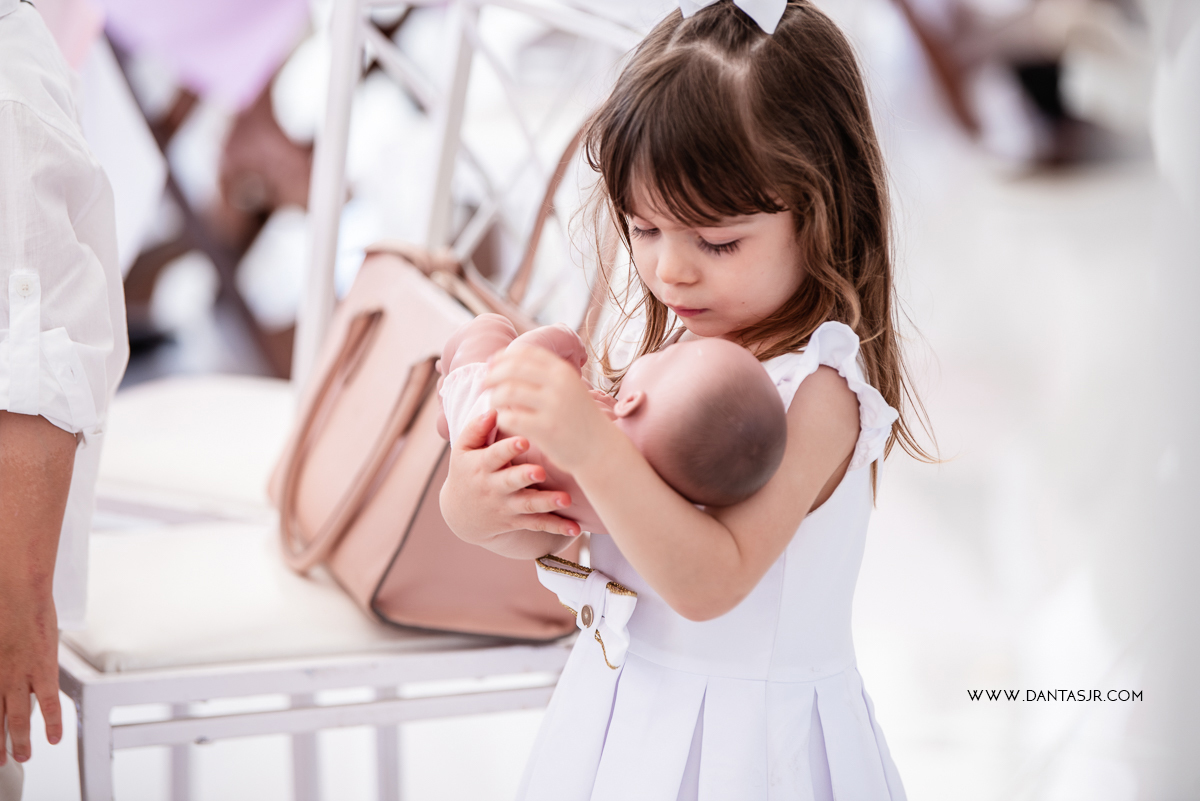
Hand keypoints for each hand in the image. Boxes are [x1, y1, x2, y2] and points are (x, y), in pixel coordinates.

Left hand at [0, 592, 61, 764]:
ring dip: (19, 741)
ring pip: (16, 718)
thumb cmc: (0, 608)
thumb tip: (1, 668)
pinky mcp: (43, 670)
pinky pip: (48, 703)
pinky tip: (54, 738)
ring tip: (21, 757)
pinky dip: (51, 723)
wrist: (18, 593)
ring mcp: (19, 677)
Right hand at [440, 409, 580, 553]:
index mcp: (481, 466)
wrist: (461, 515)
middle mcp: (494, 487)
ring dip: (547, 503)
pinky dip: (557, 527)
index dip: (508, 449)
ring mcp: (506, 506)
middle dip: (525, 476)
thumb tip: (493, 410)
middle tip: (541, 472)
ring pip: (527, 505)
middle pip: (511, 482)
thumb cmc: (467, 471)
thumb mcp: (462, 450)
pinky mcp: (517, 521)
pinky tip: (576, 528)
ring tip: (566, 499)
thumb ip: (475, 430)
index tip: (523, 440)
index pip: (494, 455)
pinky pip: (538, 525)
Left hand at [484, 344, 612, 473]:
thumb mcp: (568, 387)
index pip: (525, 353)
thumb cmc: (578, 418)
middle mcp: (559, 384)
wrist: (600, 448)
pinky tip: (505, 421)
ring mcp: (553, 406)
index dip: (503, 357)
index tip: (491, 365)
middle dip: (492, 375)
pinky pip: (511, 418)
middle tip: (484, 385)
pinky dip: (502, 418)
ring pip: (507, 392)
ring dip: (494, 397)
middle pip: (512, 369)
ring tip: (494, 404)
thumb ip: (544, 374)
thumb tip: (505, 360)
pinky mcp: (546, 429)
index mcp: (563, 371)